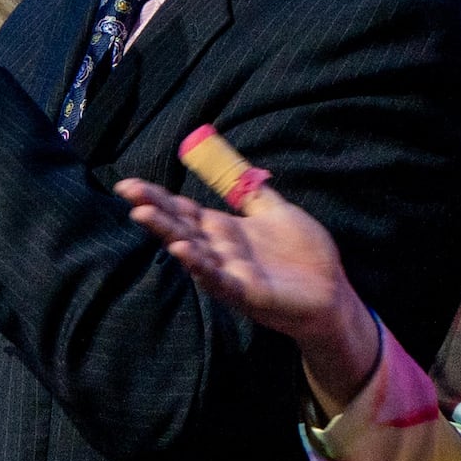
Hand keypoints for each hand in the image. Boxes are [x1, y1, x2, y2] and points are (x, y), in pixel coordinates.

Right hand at [116, 128, 384, 412]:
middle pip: (179, 226)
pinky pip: (217, 279)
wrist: (332, 293)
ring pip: (191, 250)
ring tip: (143, 215)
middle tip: (128, 192)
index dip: (156, 196)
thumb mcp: (278, 212)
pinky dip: (200, 267)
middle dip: (153, 209)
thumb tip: (237, 167)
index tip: (127, 184)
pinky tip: (182, 252)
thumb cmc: (307, 256)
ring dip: (166, 233)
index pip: (182, 210)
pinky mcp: (245, 292)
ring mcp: (229, 272)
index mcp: (224, 230)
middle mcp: (219, 250)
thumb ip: (254, 194)